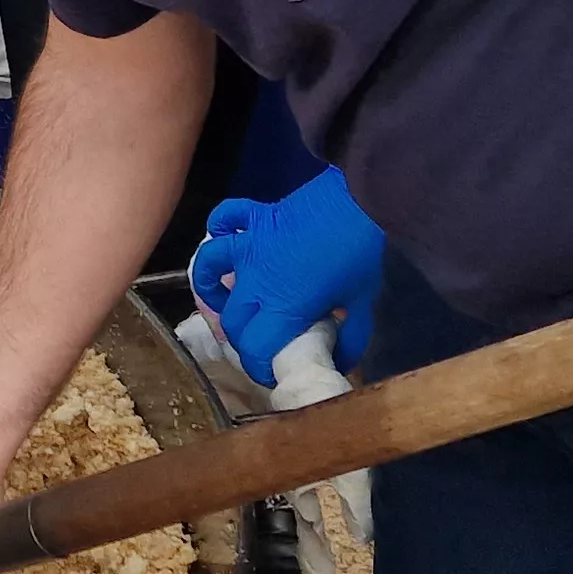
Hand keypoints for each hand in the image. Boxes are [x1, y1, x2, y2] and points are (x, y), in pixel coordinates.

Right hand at [189, 168, 384, 383]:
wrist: (358, 201)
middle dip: (241, 339)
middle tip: (258, 341)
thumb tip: (342, 361)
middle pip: (231, 320)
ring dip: (211, 287)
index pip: (253, 348)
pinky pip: (223, 220)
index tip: (270, 371)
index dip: (259, 367)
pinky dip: (219, 228)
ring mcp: (249, 246)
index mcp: (282, 307)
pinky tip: (227, 239)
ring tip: (223, 296)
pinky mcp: (253, 218)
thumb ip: (351, 337)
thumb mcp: (362, 302)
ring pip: (210, 270)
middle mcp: (255, 281)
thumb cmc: (359, 254)